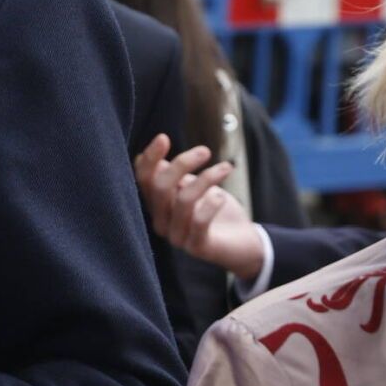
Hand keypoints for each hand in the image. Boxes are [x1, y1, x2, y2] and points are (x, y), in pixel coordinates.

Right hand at [134, 135, 262, 281]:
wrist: (242, 243)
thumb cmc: (216, 210)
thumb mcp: (195, 187)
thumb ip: (176, 177)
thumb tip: (157, 161)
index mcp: (157, 205)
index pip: (143, 180)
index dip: (149, 159)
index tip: (163, 138)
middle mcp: (161, 221)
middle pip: (160, 188)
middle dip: (181, 164)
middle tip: (204, 151)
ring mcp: (177, 236)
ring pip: (183, 201)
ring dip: (206, 178)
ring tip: (226, 167)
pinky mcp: (197, 247)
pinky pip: (199, 221)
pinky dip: (211, 203)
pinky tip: (222, 196)